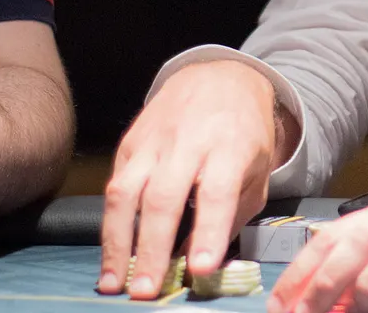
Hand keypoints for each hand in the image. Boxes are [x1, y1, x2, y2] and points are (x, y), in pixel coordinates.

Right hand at [99, 60, 281, 298]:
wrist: (220, 77)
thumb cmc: (243, 132)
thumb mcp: (258, 170)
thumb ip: (234, 214)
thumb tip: (204, 262)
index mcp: (230, 146)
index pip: (217, 192)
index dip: (208, 231)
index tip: (201, 268)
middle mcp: (188, 142)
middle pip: (164, 197)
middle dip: (152, 248)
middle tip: (146, 290)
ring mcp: (153, 141)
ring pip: (127, 193)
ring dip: (117, 242)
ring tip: (115, 283)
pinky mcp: (130, 143)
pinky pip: (114, 186)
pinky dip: (109, 225)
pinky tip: (111, 256)